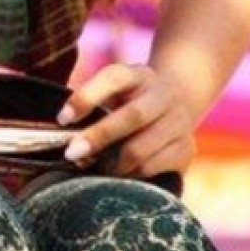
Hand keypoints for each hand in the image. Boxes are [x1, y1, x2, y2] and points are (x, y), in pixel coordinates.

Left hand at [57, 61, 198, 180]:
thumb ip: (91, 102)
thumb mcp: (113, 89)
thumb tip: (62, 127)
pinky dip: (130, 175)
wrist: (179, 99)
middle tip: (71, 153)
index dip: (86, 97)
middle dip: (98, 137)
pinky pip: (153, 168)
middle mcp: (163, 95)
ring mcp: (179, 123)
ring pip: (142, 149)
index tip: (62, 119)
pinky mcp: (187, 150)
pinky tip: (119, 173)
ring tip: (94, 167)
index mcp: (139, 75)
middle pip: (133, 116)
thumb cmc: (130, 98)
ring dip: (112, 163)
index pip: (114, 78)